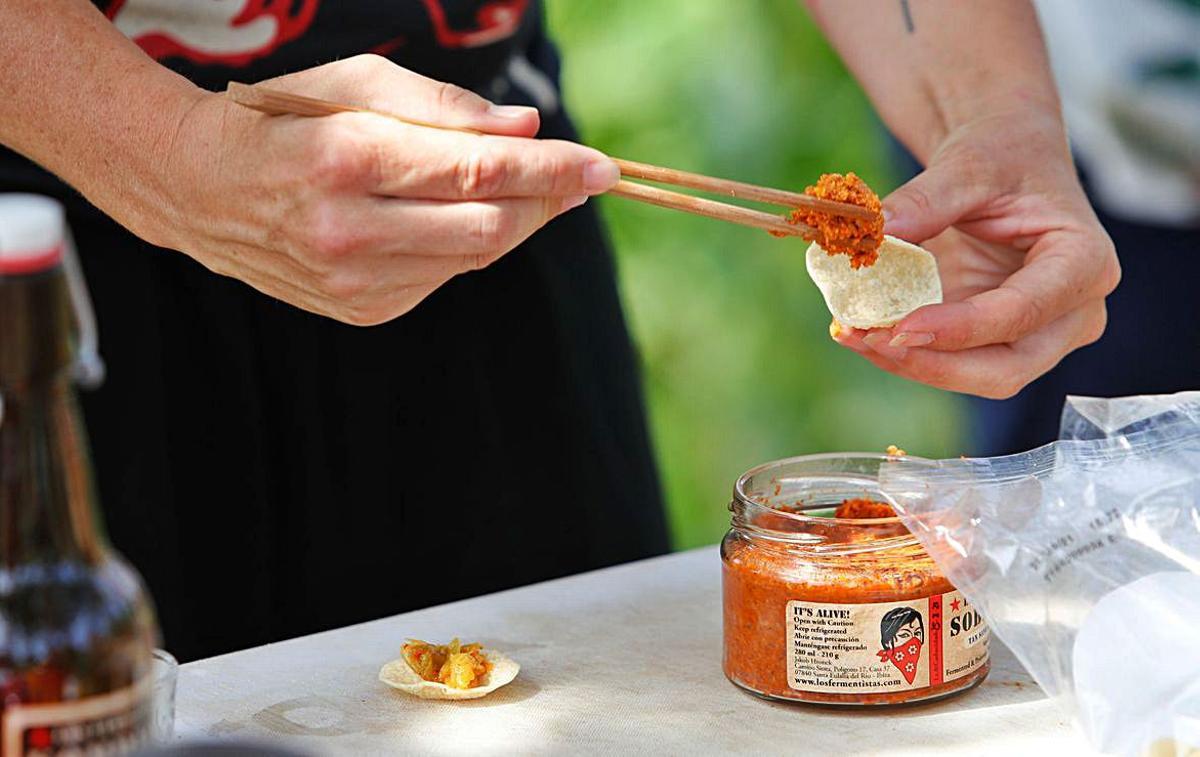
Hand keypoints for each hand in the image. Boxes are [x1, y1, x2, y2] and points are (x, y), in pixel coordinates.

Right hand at [126, 55, 618, 324]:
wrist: (199, 189)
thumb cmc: (286, 121)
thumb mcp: (354, 84)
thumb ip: (444, 107)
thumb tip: (526, 127)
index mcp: (346, 160)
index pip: (476, 170)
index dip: (551, 169)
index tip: (606, 165)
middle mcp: (349, 233)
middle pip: (489, 226)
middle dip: (549, 200)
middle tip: (585, 176)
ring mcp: (353, 283)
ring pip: (474, 257)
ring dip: (517, 222)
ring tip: (531, 188)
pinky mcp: (361, 312)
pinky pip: (445, 278)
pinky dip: (469, 245)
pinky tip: (462, 218)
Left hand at [831, 107, 1119, 398]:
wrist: (1004, 160)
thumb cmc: (1001, 156)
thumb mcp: (967, 165)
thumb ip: (926, 199)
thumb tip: (874, 231)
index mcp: (1084, 263)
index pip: (1024, 311)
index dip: (962, 328)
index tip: (901, 328)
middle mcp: (1072, 312)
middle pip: (1007, 368)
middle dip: (934, 364)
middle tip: (867, 339)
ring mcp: (1037, 335)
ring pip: (976, 375)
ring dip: (911, 364)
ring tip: (851, 333)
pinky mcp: (997, 341)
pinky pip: (951, 362)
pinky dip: (904, 353)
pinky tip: (858, 332)